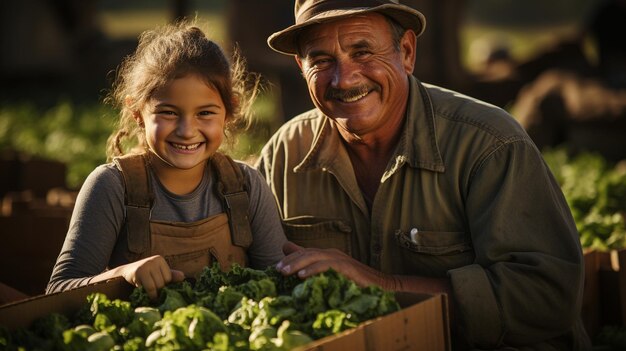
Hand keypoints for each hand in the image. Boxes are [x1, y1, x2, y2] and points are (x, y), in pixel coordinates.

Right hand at [119, 255, 184, 299]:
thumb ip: (170, 276)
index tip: (161, 290)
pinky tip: (147, 295)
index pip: (169, 277)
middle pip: (162, 282)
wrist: (126, 273)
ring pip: (156, 286)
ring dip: (155, 295)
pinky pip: (149, 288)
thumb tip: (183, 277)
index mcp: (159, 259)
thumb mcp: (157, 273)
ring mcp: (146, 265)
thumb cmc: (145, 274)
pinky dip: (150, 295)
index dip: (165, 286)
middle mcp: (153, 260)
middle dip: (160, 291)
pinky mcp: (139, 272)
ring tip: (153, 298)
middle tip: (157, 296)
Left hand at [276, 241, 392, 288]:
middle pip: (307, 253)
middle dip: (290, 260)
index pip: (304, 253)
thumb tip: (299, 274)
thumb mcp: (332, 277)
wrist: (382, 286)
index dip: (290, 258)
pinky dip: (314, 270)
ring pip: (314, 256)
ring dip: (298, 264)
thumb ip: (316, 271)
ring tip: (285, 272)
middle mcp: (332, 253)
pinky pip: (327, 266)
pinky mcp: (347, 266)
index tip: (275, 268)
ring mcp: (340, 258)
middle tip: (277, 269)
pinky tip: (303, 277)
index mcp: (327, 254)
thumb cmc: (356, 283)